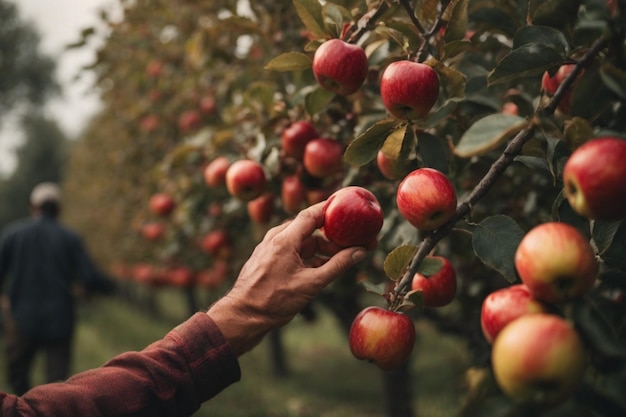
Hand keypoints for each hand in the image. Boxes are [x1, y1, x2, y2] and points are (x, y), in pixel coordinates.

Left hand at [207, 202, 366, 355]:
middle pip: (309, 229)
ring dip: (322, 249)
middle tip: (353, 242)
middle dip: (332, 235)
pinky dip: (310, 257)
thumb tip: (360, 252)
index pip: (312, 213)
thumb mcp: (311, 284)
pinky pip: (293, 253)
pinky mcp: (269, 261)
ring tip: (342, 259)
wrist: (242, 318)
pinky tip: (323, 269)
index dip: (332, 209)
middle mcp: (276, 239)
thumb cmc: (273, 301)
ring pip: (302, 243)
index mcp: (284, 239)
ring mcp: (271, 250)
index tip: (349, 208)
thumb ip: (337, 265)